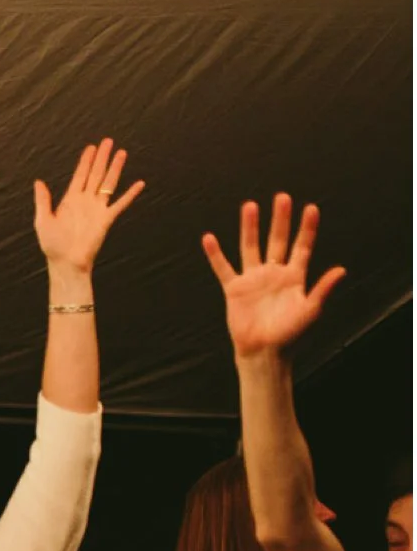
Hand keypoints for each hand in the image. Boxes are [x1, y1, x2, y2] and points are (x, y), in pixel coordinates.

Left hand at [34, 138, 143, 274]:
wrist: (66, 263)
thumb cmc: (52, 245)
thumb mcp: (43, 220)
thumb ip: (43, 200)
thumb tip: (38, 181)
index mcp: (70, 200)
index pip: (80, 175)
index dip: (85, 161)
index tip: (91, 147)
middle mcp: (85, 201)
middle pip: (96, 174)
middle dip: (102, 158)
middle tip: (108, 141)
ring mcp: (97, 209)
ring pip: (108, 183)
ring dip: (115, 168)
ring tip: (122, 153)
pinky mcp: (106, 219)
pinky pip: (120, 204)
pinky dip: (130, 194)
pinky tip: (139, 184)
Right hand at [203, 195, 345, 359]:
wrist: (264, 352)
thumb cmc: (290, 335)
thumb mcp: (311, 311)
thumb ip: (323, 289)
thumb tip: (341, 270)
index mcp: (294, 277)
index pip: (302, 247)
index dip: (307, 228)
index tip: (311, 208)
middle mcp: (274, 274)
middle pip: (277, 240)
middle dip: (280, 219)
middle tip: (282, 198)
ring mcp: (253, 279)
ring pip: (251, 247)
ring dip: (250, 227)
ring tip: (250, 206)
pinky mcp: (234, 289)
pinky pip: (223, 268)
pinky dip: (215, 254)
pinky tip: (209, 239)